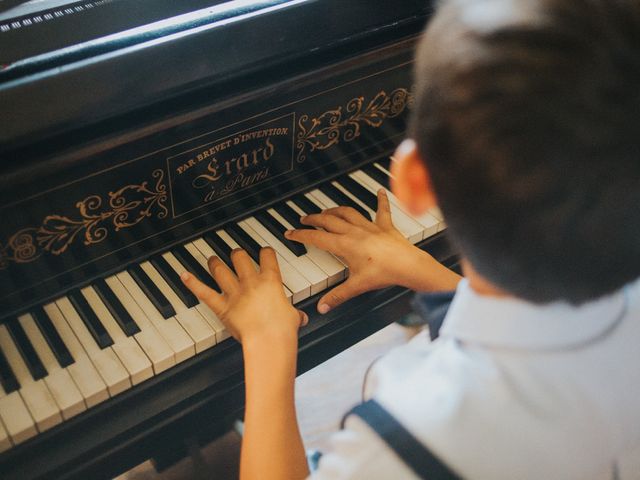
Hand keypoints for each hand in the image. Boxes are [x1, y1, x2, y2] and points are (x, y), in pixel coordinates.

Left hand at [181, 247, 306, 345]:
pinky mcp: (222, 306)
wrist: (269, 340)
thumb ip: (295, 315)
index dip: (265, 252)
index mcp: (271, 280)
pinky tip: (184, 275)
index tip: (264, 252)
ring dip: (214, 263)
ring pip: (220, 270)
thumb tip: (301, 319)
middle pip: (240, 257)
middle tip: (236, 254)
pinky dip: (192, 283)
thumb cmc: (283, 330)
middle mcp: (251, 281)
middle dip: (237, 253)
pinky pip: (204, 292)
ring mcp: (235, 293)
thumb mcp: (294, 318)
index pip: (267, 256)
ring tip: (212, 260)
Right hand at [285, 189, 440, 312]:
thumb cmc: (383, 273)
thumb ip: (337, 296)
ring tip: (327, 210)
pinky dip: (380, 200)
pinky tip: (379, 191)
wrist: (407, 265)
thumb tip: (322, 307)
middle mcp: (354, 232)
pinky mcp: (385, 226)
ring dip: (335, 210)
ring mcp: (370, 226)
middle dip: (313, 219)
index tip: (290, 233)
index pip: (316, 238)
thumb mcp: (356, 286)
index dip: (300, 235)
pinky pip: (382, 210)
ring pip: (348, 213)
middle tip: (304, 219)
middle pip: (328, 221)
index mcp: (344, 245)